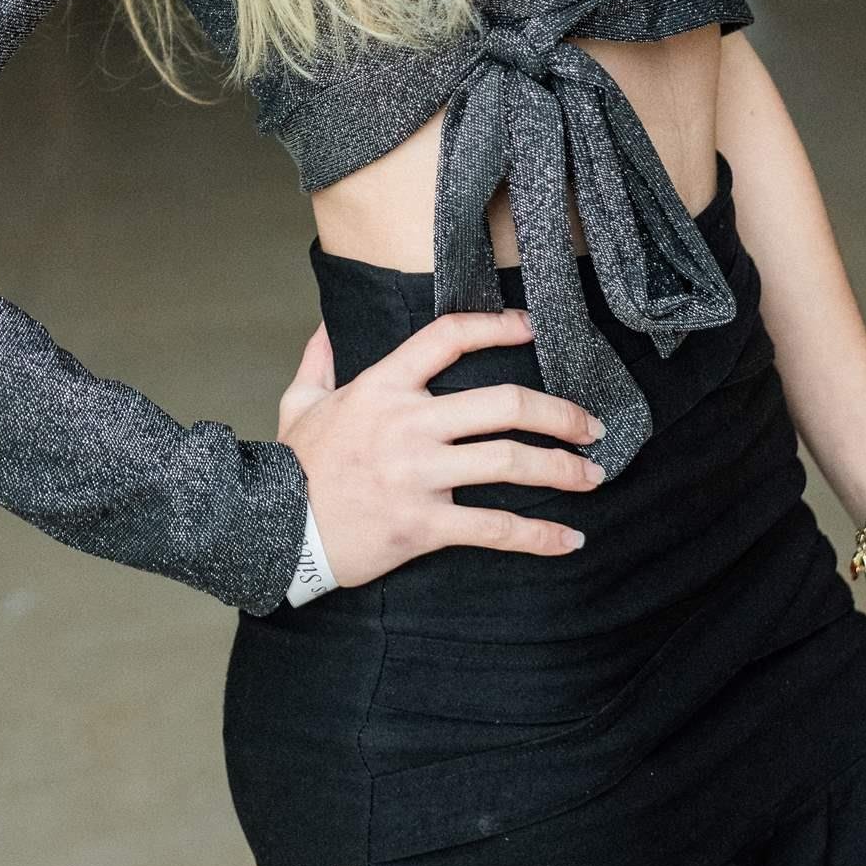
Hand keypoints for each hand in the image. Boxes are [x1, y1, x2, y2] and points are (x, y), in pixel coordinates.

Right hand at [276, 309, 605, 590]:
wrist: (273, 530)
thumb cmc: (292, 467)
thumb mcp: (299, 402)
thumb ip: (319, 360)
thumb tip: (326, 325)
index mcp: (382, 386)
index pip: (448, 338)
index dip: (497, 326)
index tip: (532, 328)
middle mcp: (408, 424)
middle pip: (503, 404)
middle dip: (558, 413)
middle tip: (591, 424)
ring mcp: (418, 475)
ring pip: (508, 463)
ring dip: (561, 469)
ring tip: (593, 474)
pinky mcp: (423, 525)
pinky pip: (494, 529)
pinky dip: (539, 536)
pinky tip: (569, 539)